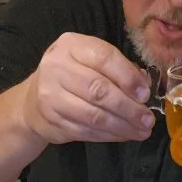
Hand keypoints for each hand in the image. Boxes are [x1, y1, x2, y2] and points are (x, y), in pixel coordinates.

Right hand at [21, 32, 154, 146]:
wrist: (33, 101)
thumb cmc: (72, 77)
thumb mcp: (91, 62)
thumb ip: (119, 69)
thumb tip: (145, 86)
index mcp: (71, 46)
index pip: (104, 58)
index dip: (128, 77)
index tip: (145, 94)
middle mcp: (57, 67)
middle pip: (100, 90)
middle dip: (129, 108)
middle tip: (148, 119)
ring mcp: (51, 95)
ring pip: (94, 115)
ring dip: (123, 126)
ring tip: (142, 131)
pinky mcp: (53, 120)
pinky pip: (87, 131)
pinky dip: (110, 135)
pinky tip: (125, 135)